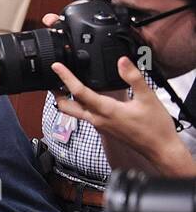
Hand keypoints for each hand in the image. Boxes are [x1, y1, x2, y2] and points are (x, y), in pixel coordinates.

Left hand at [52, 56, 195, 176]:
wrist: (160, 149)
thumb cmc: (155, 127)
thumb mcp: (148, 98)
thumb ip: (134, 77)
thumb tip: (122, 61)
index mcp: (106, 110)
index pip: (78, 92)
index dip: (65, 77)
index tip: (56, 67)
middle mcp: (97, 119)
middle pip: (67, 106)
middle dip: (56, 93)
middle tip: (52, 79)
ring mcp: (99, 125)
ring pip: (75, 112)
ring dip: (66, 100)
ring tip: (64, 86)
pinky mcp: (104, 128)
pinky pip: (85, 115)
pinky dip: (80, 105)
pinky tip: (86, 98)